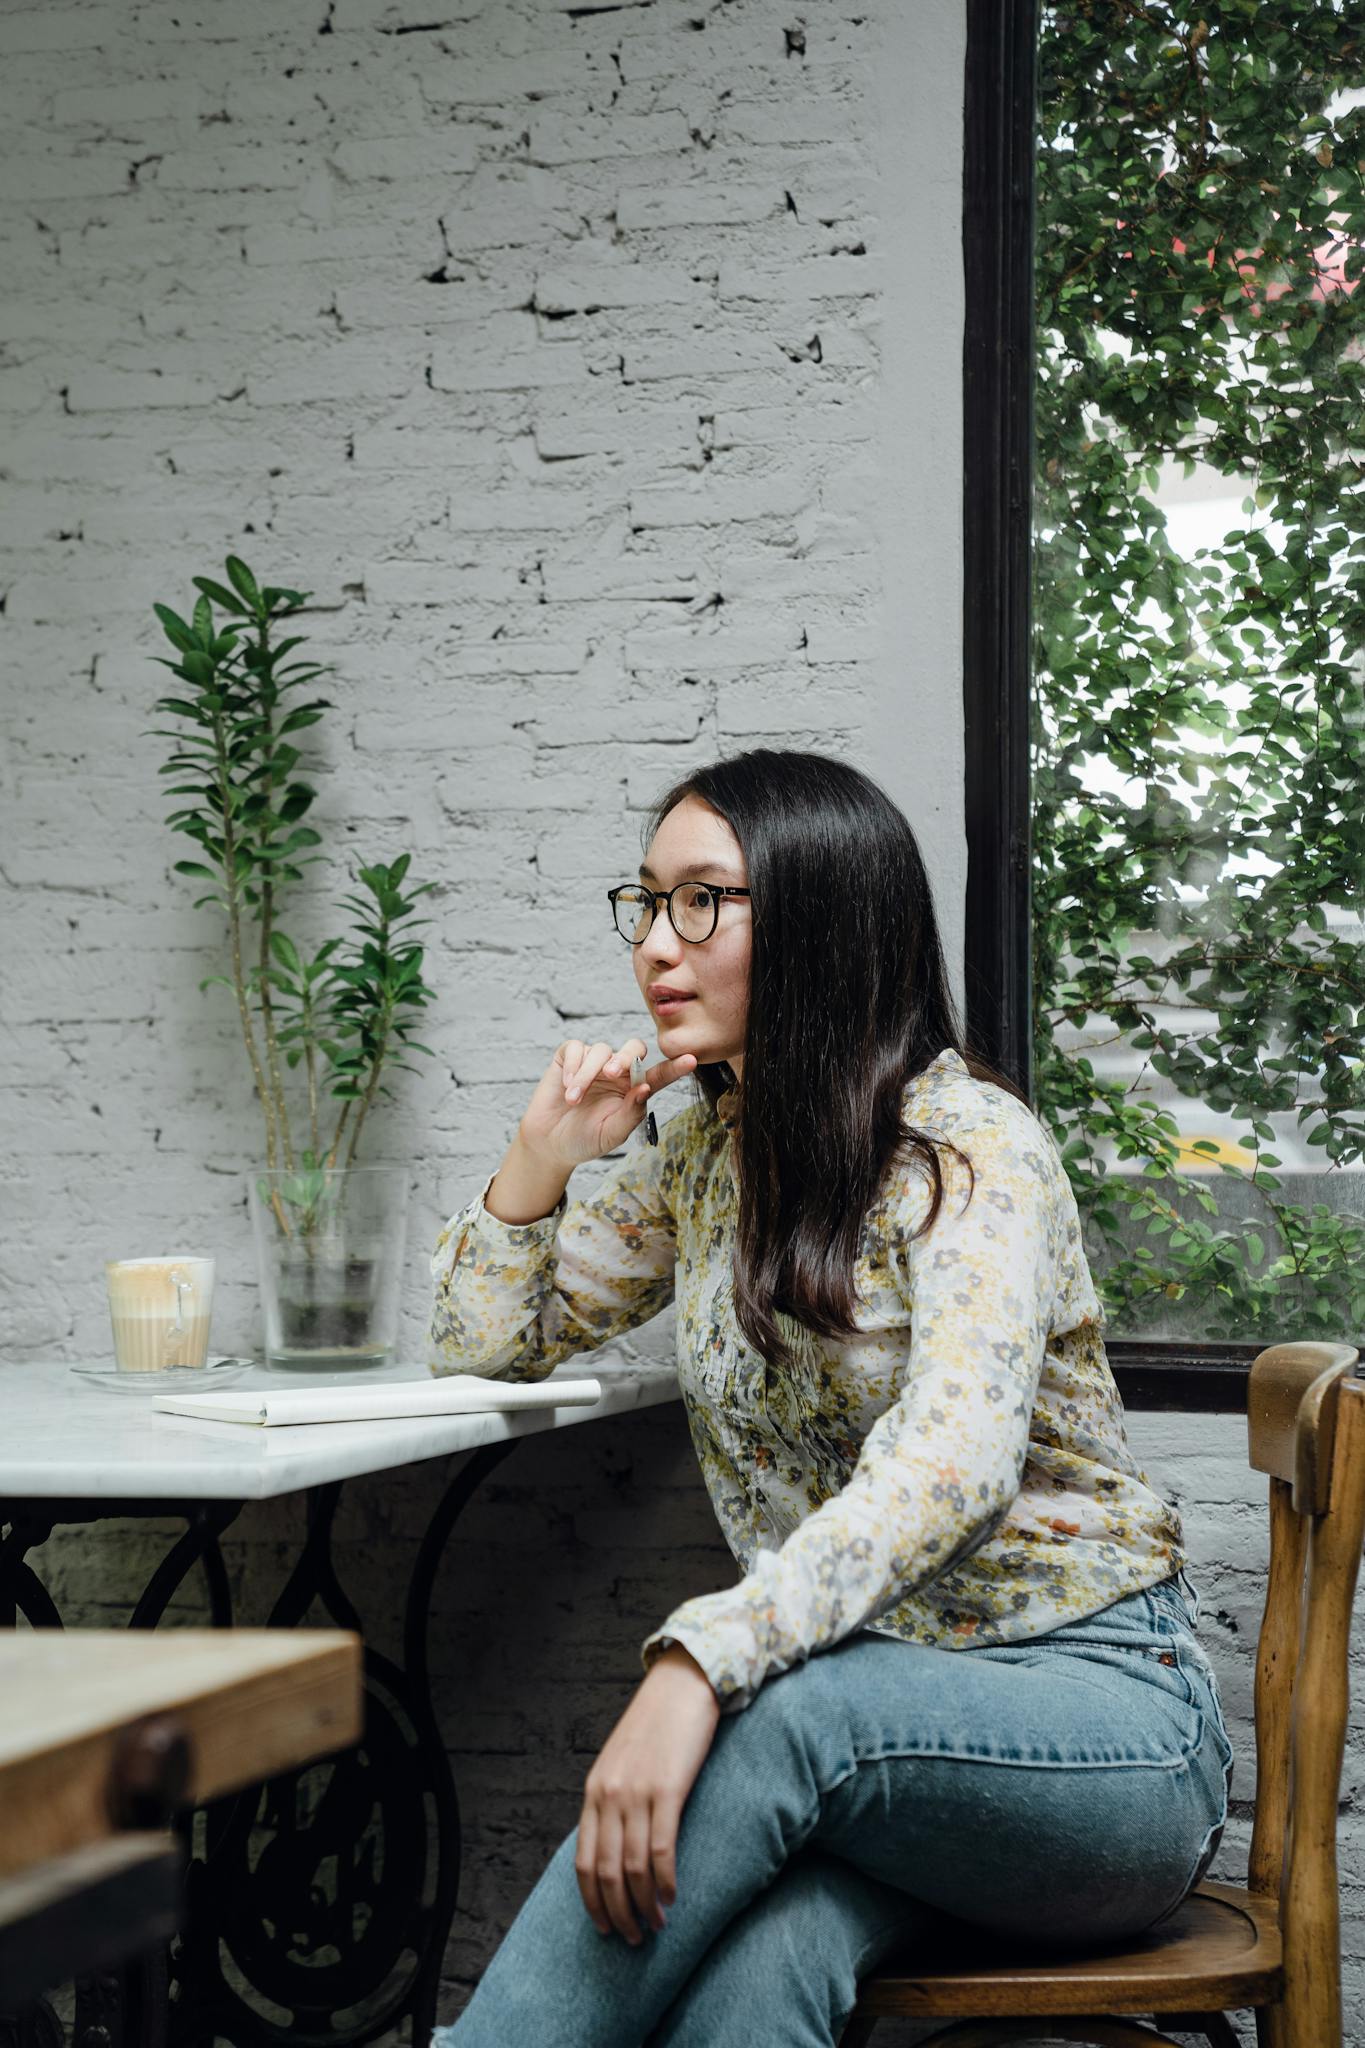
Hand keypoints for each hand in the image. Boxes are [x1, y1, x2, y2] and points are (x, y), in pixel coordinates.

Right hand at [519, 1037, 697, 1171]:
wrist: (550, 1143)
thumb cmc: (586, 1139)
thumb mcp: (612, 1134)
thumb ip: (630, 1113)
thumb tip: (645, 1088)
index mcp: (634, 1090)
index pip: (659, 1075)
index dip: (675, 1067)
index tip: (692, 1060)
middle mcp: (618, 1072)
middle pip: (634, 1048)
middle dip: (626, 1057)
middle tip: (612, 1074)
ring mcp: (594, 1063)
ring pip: (601, 1050)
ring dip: (587, 1074)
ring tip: (573, 1099)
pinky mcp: (569, 1058)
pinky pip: (576, 1047)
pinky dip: (572, 1065)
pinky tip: (566, 1085)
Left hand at [575, 1645, 720, 1943]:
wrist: (683, 1684)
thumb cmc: (657, 1725)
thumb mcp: (622, 1763)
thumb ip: (615, 1800)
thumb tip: (616, 1846)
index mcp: (594, 1791)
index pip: (583, 1862)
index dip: (593, 1902)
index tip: (605, 1928)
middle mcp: (609, 1794)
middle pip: (605, 1872)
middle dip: (618, 1913)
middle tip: (634, 1939)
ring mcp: (637, 1791)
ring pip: (632, 1867)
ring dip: (644, 1905)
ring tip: (656, 1926)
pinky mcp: (668, 1788)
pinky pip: (661, 1848)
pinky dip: (665, 1880)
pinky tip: (672, 1897)